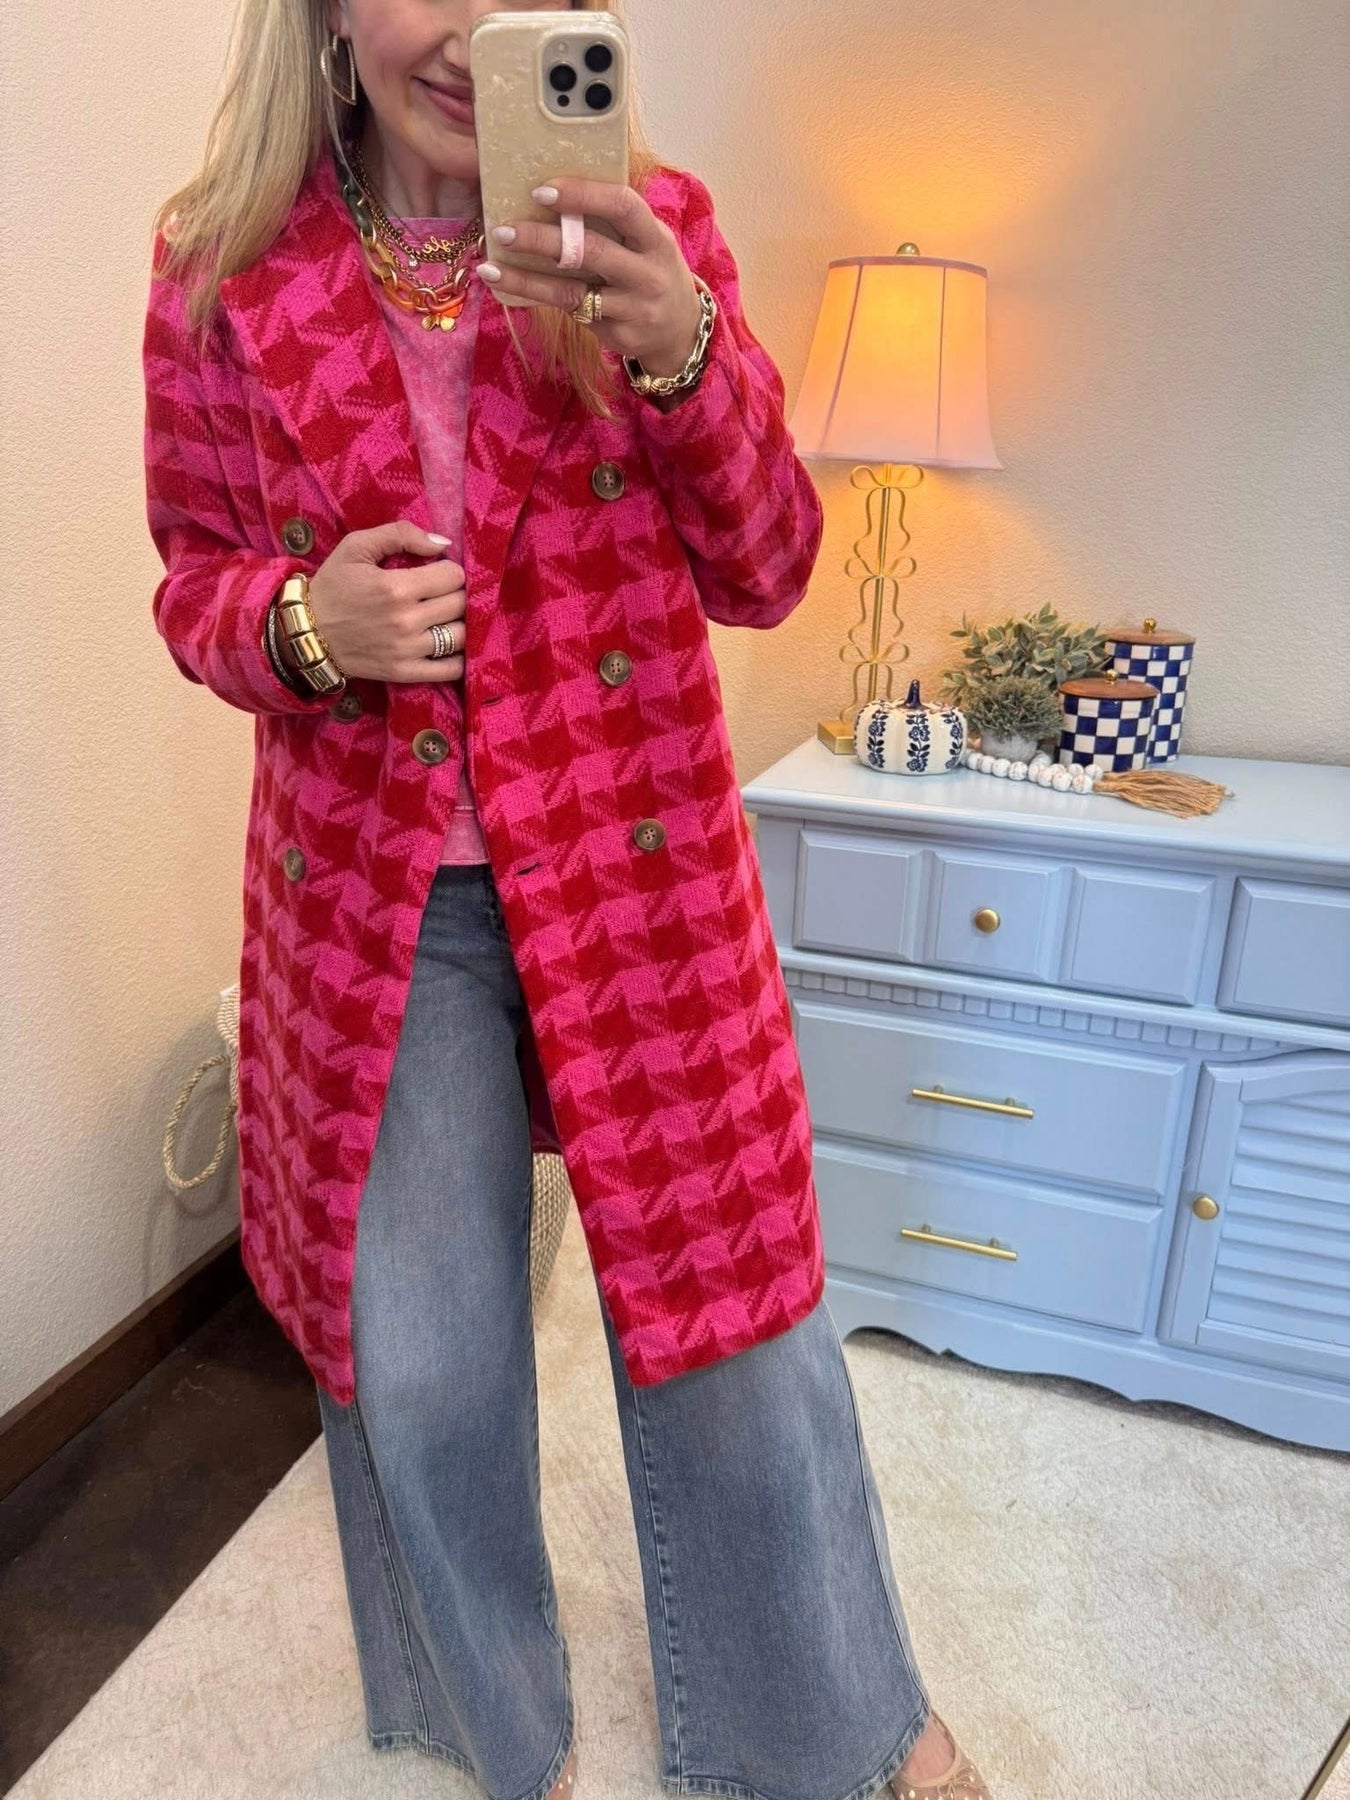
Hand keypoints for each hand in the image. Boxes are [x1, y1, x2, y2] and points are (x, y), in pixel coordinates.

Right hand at [304, 521, 466, 683]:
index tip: (437, 571)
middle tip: (442, 593)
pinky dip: (460, 658)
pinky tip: (450, 645)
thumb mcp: (357, 546)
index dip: (449, 569)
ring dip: (460, 623)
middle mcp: (406, 620)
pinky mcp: (405, 672)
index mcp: (396, 587)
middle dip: (456, 593)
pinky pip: (451, 669)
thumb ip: (400, 534)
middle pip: (460, 604)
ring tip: (446, 616)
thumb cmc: (333, 586)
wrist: (307, 633)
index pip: (454, 576)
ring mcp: (407, 650)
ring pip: (462, 635)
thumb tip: (442, 542)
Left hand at [477, 178, 704, 376]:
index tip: (542, 189)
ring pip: (571, 291)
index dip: (583, 195)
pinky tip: (509, 287)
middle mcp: (647, 274)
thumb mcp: (648, 241)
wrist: (680, 332)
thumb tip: (556, 191)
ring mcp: (632, 309)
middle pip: (590, 251)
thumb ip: (614, 222)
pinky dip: (537, 298)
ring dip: (526, 279)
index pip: (623, 206)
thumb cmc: (653, 272)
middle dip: (543, 239)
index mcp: (656, 239)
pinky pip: (571, 312)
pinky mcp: (616, 335)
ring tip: (490, 267)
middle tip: (505, 230)